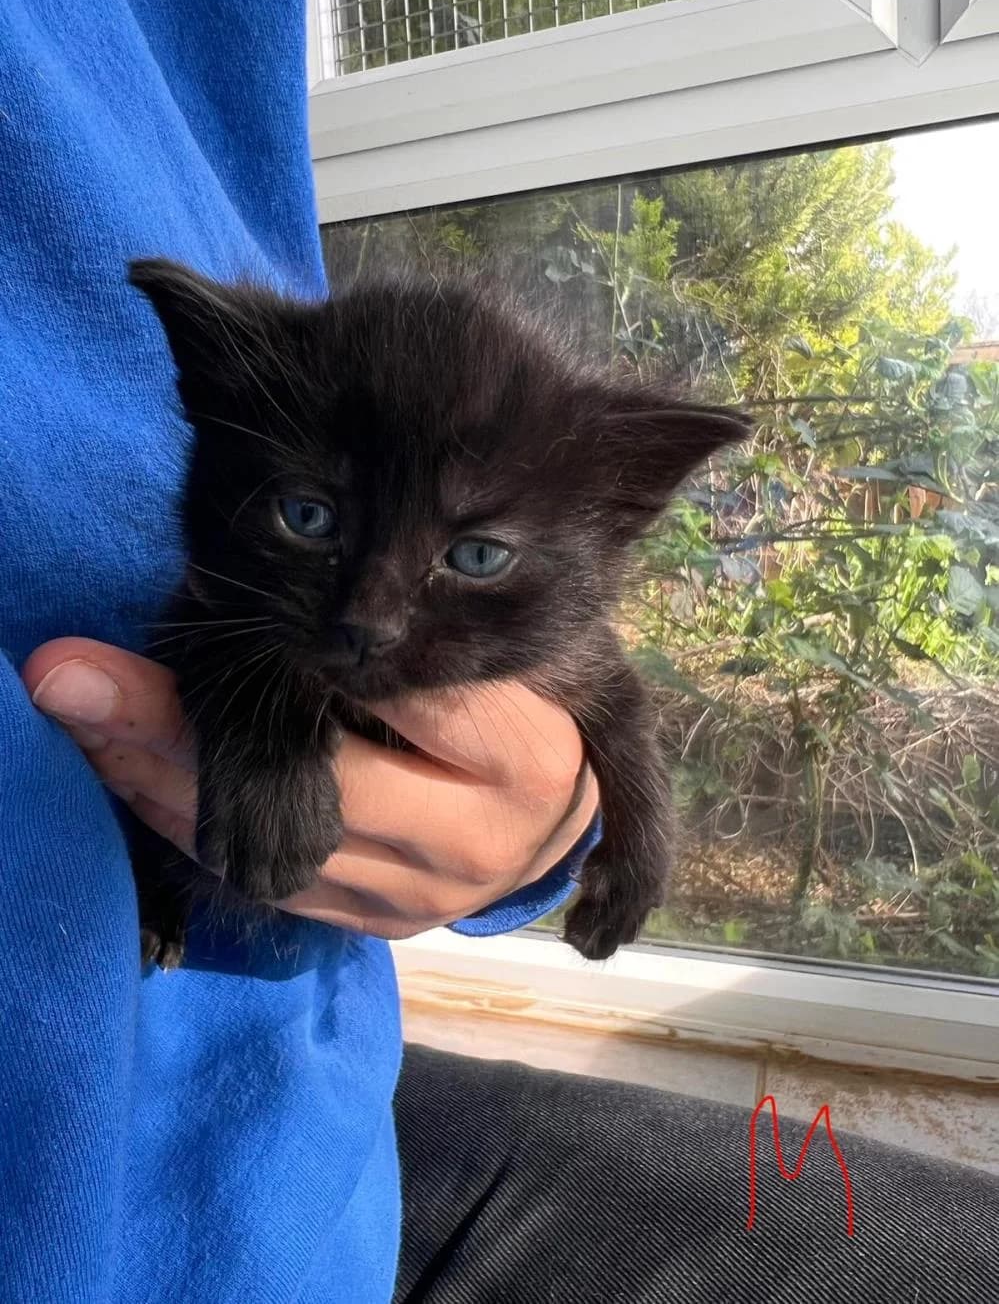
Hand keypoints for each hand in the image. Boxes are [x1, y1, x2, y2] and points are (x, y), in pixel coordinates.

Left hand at [22, 639, 598, 937]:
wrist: (557, 814)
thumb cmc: (519, 705)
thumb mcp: (492, 652)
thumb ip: (412, 638)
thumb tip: (283, 602)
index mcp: (527, 759)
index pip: (399, 699)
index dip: (293, 661)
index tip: (188, 610)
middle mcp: (482, 844)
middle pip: (319, 785)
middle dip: (185, 730)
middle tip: (74, 678)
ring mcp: (427, 901)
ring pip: (279, 845)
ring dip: (165, 783)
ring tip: (79, 718)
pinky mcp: (380, 928)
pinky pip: (273, 885)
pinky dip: (193, 830)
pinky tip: (129, 777)